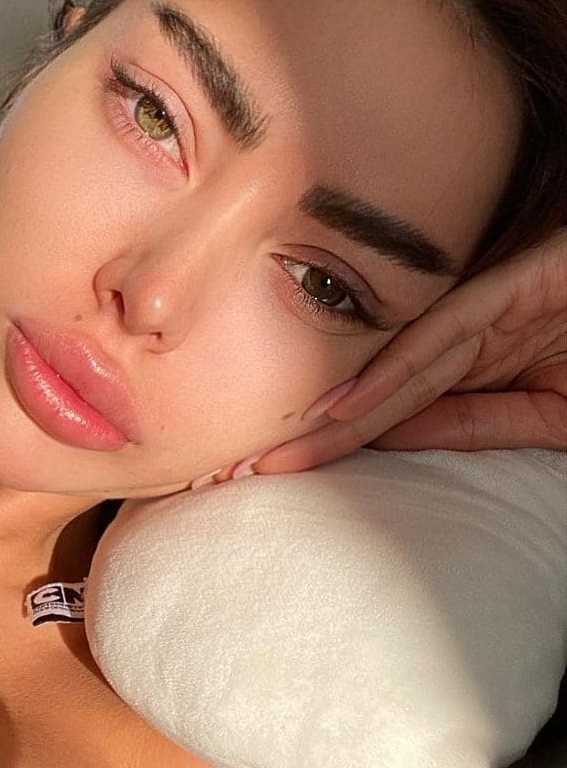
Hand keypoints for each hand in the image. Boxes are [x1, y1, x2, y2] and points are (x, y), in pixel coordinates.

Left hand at [249, 229, 566, 475]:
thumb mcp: (547, 412)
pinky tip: (343, 409)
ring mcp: (485, 311)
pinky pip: (439, 338)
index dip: (326, 446)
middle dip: (306, 437)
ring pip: (391, 371)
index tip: (267, 478)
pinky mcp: (510, 288)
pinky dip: (391, 375)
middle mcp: (463, 336)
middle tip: (232, 473)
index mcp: (469, 364)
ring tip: (271, 456)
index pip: (383, 411)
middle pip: (370, 392)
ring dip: (330, 418)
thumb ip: (475, 423)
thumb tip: (391, 436)